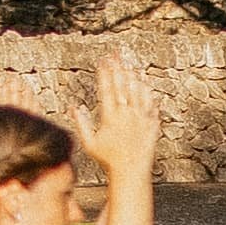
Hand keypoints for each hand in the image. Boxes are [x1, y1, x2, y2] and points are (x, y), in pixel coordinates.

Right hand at [78, 53, 155, 179]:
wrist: (131, 171)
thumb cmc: (108, 160)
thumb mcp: (89, 143)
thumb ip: (81, 123)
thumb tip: (73, 106)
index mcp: (110, 117)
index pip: (106, 89)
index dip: (104, 73)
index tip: (102, 60)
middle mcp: (126, 115)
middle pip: (122, 86)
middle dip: (117, 67)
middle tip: (115, 53)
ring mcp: (140, 117)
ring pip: (137, 91)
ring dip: (132, 75)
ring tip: (129, 62)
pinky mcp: (152, 122)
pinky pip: (150, 102)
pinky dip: (147, 90)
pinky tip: (144, 80)